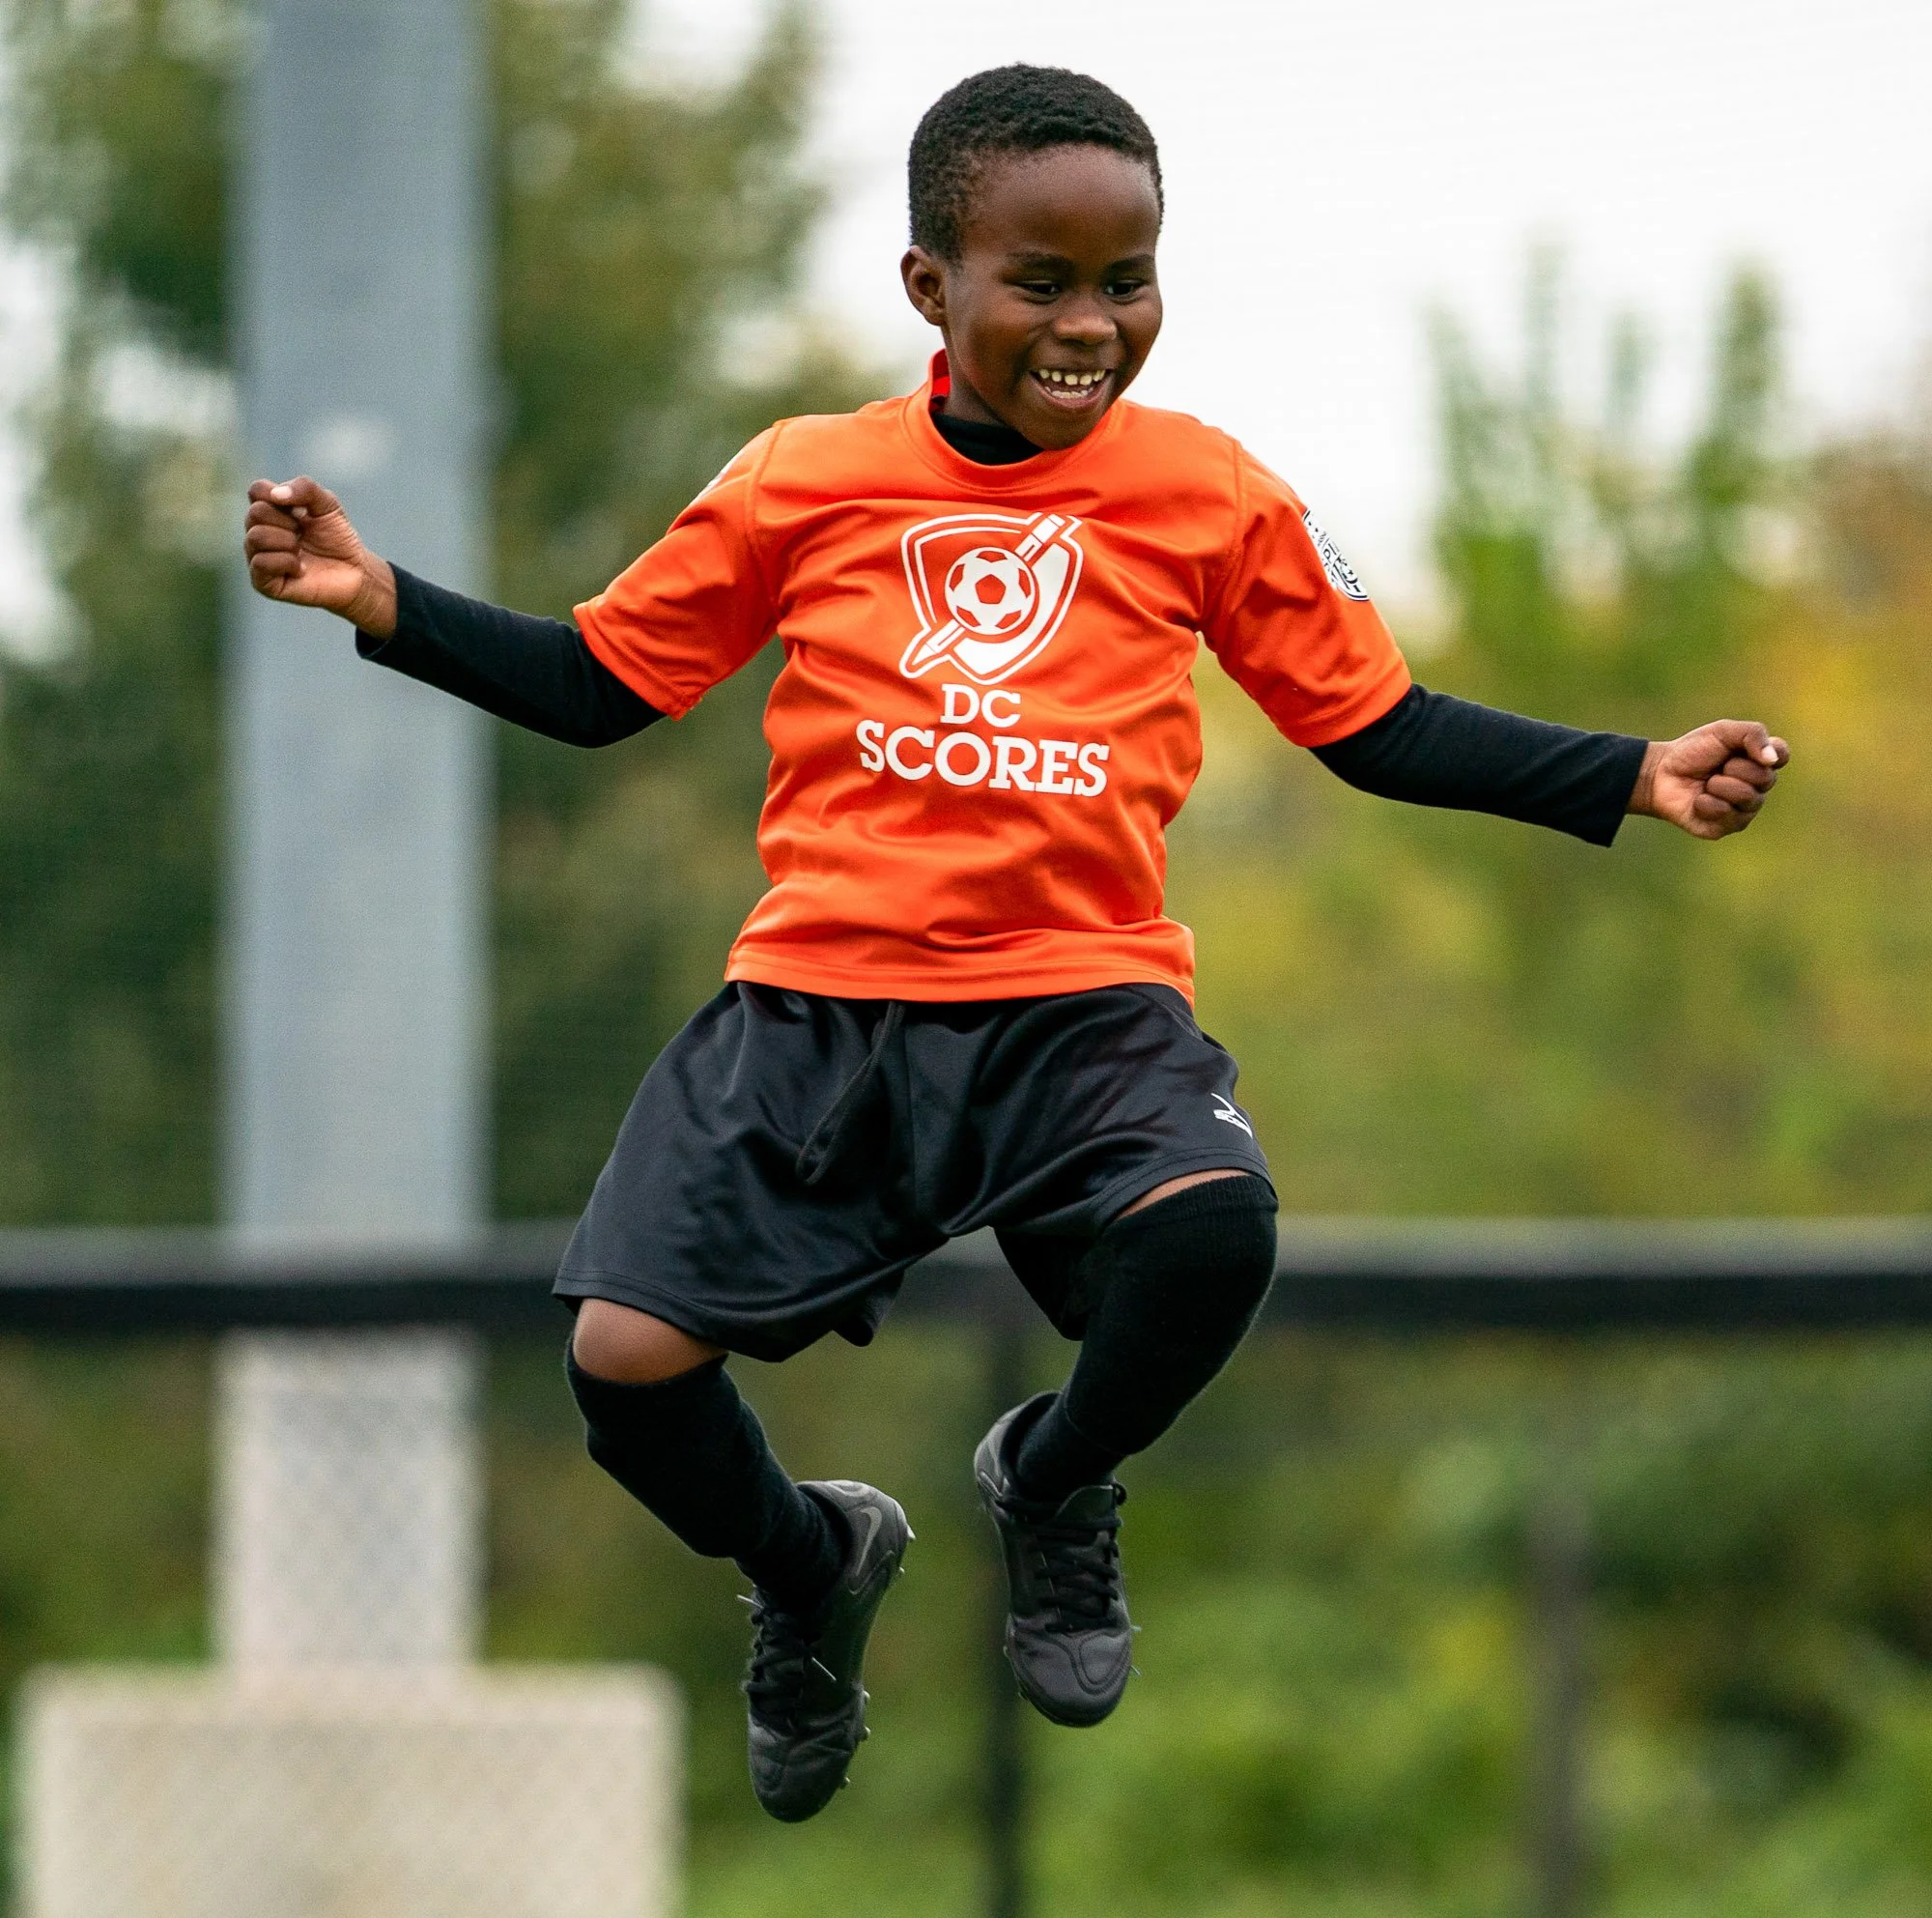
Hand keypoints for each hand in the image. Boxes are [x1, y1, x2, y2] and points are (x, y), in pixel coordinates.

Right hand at [243, 475, 396, 637]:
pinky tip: (300, 569)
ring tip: (301, 550)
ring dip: (288, 542)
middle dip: (287, 522)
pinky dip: (287, 563)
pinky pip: (261, 563)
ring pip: (256, 537)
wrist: (354, 572)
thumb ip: (305, 488)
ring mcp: (257, 557)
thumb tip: (275, 495)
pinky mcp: (261, 582)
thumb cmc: (337, 537)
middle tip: (304, 534)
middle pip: (255, 513)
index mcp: (269, 510)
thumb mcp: (328, 504)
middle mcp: (257, 531)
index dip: (279, 496)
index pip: (256, 490)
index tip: (302, 511)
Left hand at [1629, 719, 1789, 839]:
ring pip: (1749, 798)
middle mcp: (1757, 787)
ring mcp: (1744, 810)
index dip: (1770, 754)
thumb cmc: (1692, 752)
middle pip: (1766, 779)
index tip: (1745, 750)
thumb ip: (1752, 735)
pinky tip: (1698, 800)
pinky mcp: (1726, 827)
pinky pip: (1727, 815)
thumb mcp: (1722, 732)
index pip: (1782, 756)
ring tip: (1706, 783)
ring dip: (1720, 786)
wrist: (1660, 774)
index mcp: (1759, 761)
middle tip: (1716, 767)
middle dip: (1735, 768)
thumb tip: (1771, 760)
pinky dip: (1707, 804)